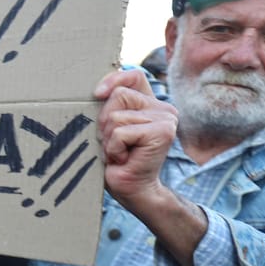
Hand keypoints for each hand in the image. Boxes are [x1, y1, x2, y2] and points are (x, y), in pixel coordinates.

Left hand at [93, 68, 177, 209]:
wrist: (132, 189)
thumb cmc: (117, 158)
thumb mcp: (109, 126)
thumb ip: (110, 104)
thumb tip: (100, 90)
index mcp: (152, 103)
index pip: (133, 76)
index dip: (113, 80)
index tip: (98, 94)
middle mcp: (164, 108)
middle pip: (118, 95)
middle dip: (105, 122)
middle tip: (116, 143)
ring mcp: (167, 119)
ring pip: (116, 116)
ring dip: (109, 139)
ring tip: (121, 152)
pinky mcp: (163, 132)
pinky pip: (121, 132)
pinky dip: (114, 148)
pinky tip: (125, 159)